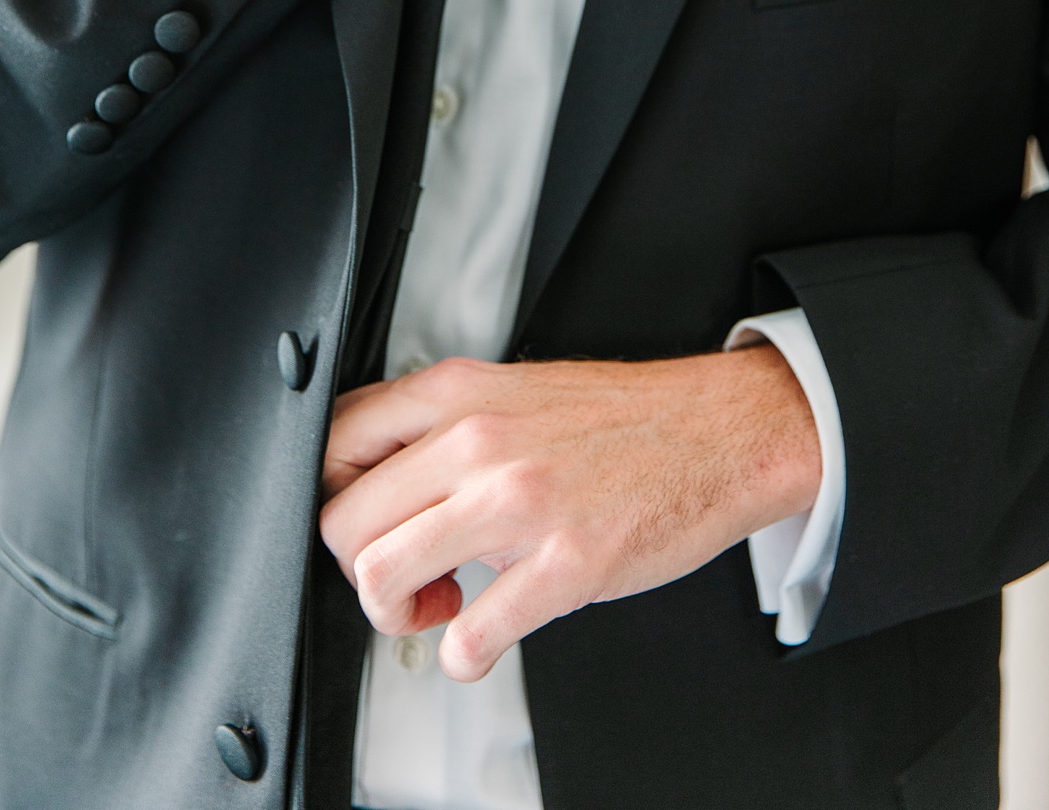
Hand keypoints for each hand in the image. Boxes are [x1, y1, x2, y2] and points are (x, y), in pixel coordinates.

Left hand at [317, 347, 820, 681]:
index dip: (333, 498)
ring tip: (437, 609)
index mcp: (452, 394)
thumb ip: (435, 427)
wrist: (718, 432)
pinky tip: (480, 640)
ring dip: (396, 615)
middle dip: (359, 569)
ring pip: (382, 575)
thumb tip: (372, 478)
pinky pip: (471, 634)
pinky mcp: (566, 565)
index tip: (363, 524)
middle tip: (404, 580)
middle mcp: (474, 443)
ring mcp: (518, 504)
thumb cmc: (615, 420)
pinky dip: (461, 655)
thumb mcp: (503, 392)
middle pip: (344, 522)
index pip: (331, 443)